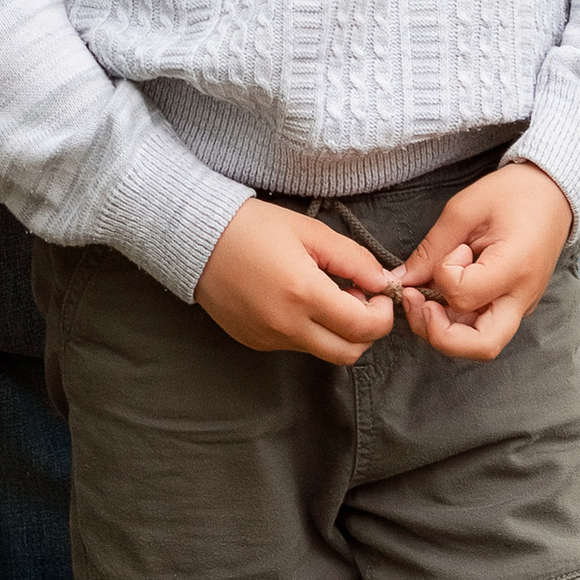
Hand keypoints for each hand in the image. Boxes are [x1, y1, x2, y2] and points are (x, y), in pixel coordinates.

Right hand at [194, 200, 397, 363]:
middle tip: (357, 297)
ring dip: (336, 331)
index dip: (383, 314)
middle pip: (349, 353)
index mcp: (304, 294)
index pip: (364, 328)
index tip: (378, 293)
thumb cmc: (251, 227)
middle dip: (365, 330)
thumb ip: (353, 258)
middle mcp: (287, 326)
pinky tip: (295, 299)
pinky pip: (296, 346)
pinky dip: (308, 330)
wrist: (196, 237)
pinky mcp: (255, 342)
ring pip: (323, 351)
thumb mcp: (309, 231)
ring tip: (324, 294)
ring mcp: (269, 339)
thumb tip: (382, 280)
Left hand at [389, 162, 571, 362]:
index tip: (453, 250)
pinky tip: (443, 292)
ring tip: (425, 296)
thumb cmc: (511, 194)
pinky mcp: (514, 308)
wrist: (552, 195)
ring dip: (444, 330)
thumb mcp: (465, 209)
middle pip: (482, 346)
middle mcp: (522, 298)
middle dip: (439, 334)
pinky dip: (456, 321)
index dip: (443, 275)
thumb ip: (433, 248)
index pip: (464, 296)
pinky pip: (482, 328)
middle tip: (418, 301)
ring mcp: (520, 307)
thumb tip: (402, 279)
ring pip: (481, 344)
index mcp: (515, 267)